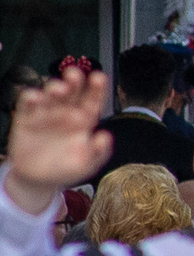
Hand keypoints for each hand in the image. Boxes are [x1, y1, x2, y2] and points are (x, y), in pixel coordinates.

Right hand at [3, 61, 110, 215]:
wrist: (38, 180)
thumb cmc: (66, 169)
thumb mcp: (86, 165)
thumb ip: (98, 152)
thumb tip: (104, 137)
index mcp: (84, 120)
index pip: (93, 100)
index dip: (97, 88)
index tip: (99, 78)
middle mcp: (66, 112)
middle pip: (72, 91)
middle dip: (75, 81)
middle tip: (75, 75)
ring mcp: (46, 114)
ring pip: (50, 94)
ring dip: (54, 87)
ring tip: (59, 89)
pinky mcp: (26, 119)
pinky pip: (27, 104)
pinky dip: (30, 97)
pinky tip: (35, 97)